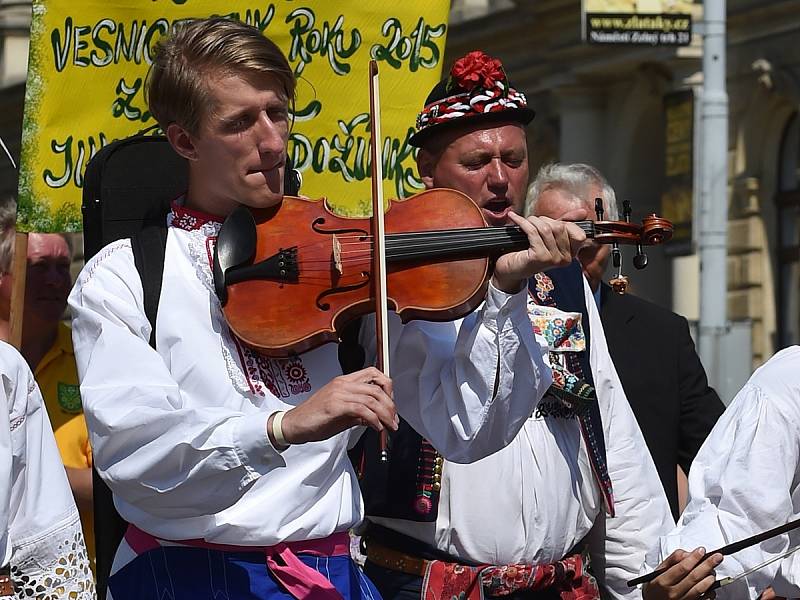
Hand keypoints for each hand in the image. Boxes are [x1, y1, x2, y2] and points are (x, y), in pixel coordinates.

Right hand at [277, 367, 397, 444]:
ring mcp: (338, 393)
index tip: (391, 403)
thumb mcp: (342, 414)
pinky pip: (362, 409)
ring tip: (389, 426)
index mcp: (344, 381)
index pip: (373, 373)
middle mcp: (342, 384)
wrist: (294, 425)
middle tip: (394, 420)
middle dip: (390, 405)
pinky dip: (374, 420)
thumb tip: (377, 418)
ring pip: (372, 398)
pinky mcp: (335, 406)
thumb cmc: (315, 418)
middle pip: (377, 387)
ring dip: (385, 414)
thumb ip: (360, 412)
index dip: (387, 387)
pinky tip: (376, 428)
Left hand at [491, 212, 585, 292]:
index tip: (549, 222)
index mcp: (571, 254)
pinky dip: (522, 222)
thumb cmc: (529, 252)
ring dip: (533, 221)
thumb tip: (583, 212)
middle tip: (533, 222)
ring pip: (546, 228)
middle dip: (545, 220)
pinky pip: (533, 232)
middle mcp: (565, 259)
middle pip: (559, 227)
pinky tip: (514, 218)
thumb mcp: (550, 236)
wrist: (510, 268)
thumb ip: (565, 224)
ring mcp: (553, 259)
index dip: (564, 223)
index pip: (578, 233)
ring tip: (525, 222)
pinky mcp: (539, 257)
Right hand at [643, 548, 722, 599]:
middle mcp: (673, 593)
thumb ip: (672, 560)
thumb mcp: (659, 571)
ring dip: (710, 578)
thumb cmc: (657, 586)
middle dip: (707, 565)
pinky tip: (710, 585)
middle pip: (694, 577)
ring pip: (700, 589)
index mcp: (663, 581)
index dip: (694, 558)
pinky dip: (710, 592)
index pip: (682, 568)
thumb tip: (688, 554)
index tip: (701, 550)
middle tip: (717, 557)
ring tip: (713, 570)